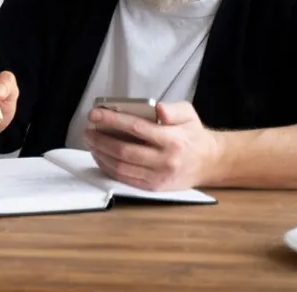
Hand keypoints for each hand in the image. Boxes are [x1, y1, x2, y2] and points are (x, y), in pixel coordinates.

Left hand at [84, 101, 222, 190]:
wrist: (209, 162)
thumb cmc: (193, 134)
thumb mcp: (189, 114)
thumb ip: (173, 109)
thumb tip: (158, 108)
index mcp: (172, 139)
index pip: (136, 128)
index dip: (112, 120)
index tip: (95, 114)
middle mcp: (165, 160)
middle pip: (124, 150)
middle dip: (101, 139)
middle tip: (88, 129)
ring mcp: (158, 176)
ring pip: (121, 167)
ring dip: (101, 154)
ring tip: (91, 141)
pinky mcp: (153, 187)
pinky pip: (125, 179)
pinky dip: (109, 168)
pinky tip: (101, 156)